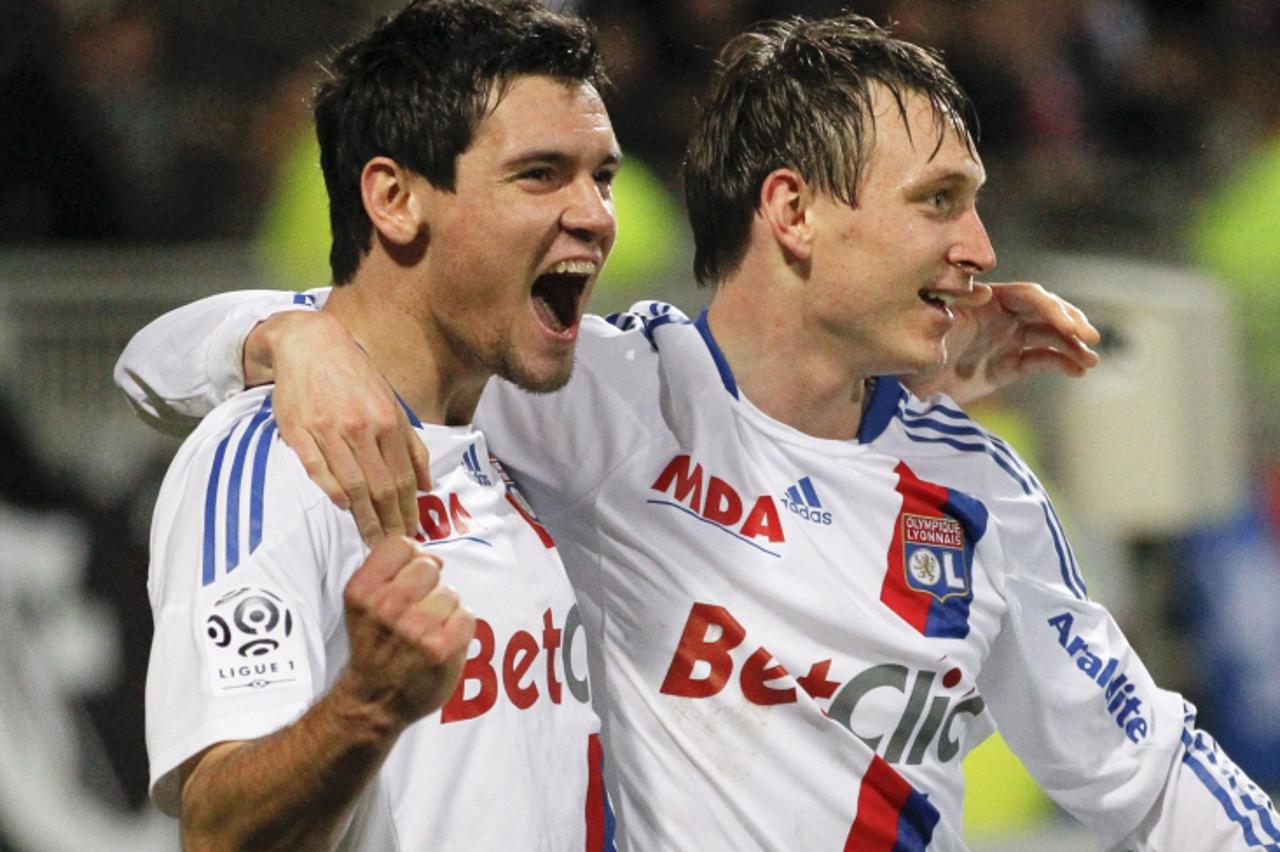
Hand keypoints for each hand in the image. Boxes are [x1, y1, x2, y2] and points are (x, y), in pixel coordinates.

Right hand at [249, 311, 430, 544]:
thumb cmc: (354, 377)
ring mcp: (329, 429)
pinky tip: (343, 509)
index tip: (412, 537)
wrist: (310, 343)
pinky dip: (333, 492)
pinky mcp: (299, 430)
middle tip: (394, 548)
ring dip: (364, 518)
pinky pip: (318, 470)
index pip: (403, 479)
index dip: (409, 512)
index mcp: (387, 421)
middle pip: (381, 487)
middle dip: (390, 523)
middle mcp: (362, 427)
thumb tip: (427, 486)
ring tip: (372, 541)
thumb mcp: (391, 403)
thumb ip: (411, 445)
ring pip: (353, 484)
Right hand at [338, 536, 473, 727]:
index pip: (400, 544)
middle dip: (428, 586)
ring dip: (444, 611)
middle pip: (430, 566)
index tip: (406, 580)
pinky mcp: (441, 649)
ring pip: (450, 593)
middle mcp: (385, 606)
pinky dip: (459, 630)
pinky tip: (441, 644)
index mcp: (362, 591)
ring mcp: (415, 628)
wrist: (373, 701)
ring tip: (426, 633)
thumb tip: (431, 557)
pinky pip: (467, 617)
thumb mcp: (363, 603)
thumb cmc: (374, 646)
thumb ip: (390, 571)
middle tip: (416, 613)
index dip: (411, 559)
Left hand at [904, 281, 1099, 404]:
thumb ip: (956, 305)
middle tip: (1090, 339)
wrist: (900, 385)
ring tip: (1090, 361)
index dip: (1050, 307)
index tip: (1068, 324)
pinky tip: (1077, 370)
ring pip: (1048, 337)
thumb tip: (986, 292)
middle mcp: (1001, 316)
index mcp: (986, 300)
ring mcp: (1006, 341)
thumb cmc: (912, 347)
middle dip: (1070, 323)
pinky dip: (1060, 363)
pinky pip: (1039, 361)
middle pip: (1045, 312)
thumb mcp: (931, 323)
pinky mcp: (1007, 367)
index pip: (1028, 296)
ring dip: (1072, 346)